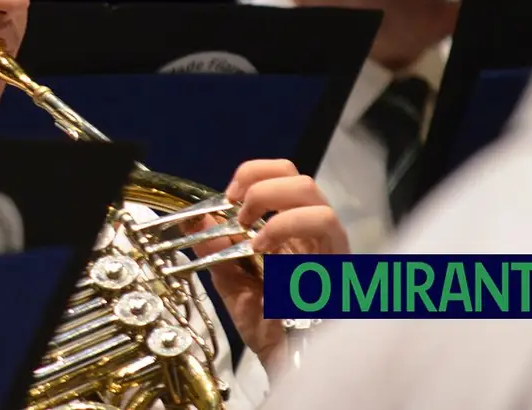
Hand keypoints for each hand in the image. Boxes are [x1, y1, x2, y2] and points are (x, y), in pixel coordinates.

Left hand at [189, 159, 347, 372]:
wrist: (286, 359)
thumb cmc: (266, 322)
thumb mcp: (230, 281)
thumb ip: (214, 249)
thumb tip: (194, 217)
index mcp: (288, 227)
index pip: (282, 175)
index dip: (254, 173)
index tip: (228, 195)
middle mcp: (311, 231)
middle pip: (300, 178)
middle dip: (262, 185)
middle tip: (238, 211)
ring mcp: (327, 246)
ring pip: (315, 197)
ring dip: (275, 206)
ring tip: (253, 236)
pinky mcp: (338, 261)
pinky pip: (324, 227)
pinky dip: (287, 228)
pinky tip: (266, 250)